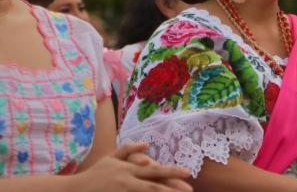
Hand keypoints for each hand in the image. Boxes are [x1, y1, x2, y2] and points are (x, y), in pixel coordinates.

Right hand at [74, 143, 192, 191]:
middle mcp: (126, 181)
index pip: (155, 170)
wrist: (72, 190)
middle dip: (172, 188)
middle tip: (189, 190)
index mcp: (128, 169)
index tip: (188, 172)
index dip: (172, 171)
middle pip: (153, 185)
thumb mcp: (110, 158)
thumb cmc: (94, 174)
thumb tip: (145, 144)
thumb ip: (128, 150)